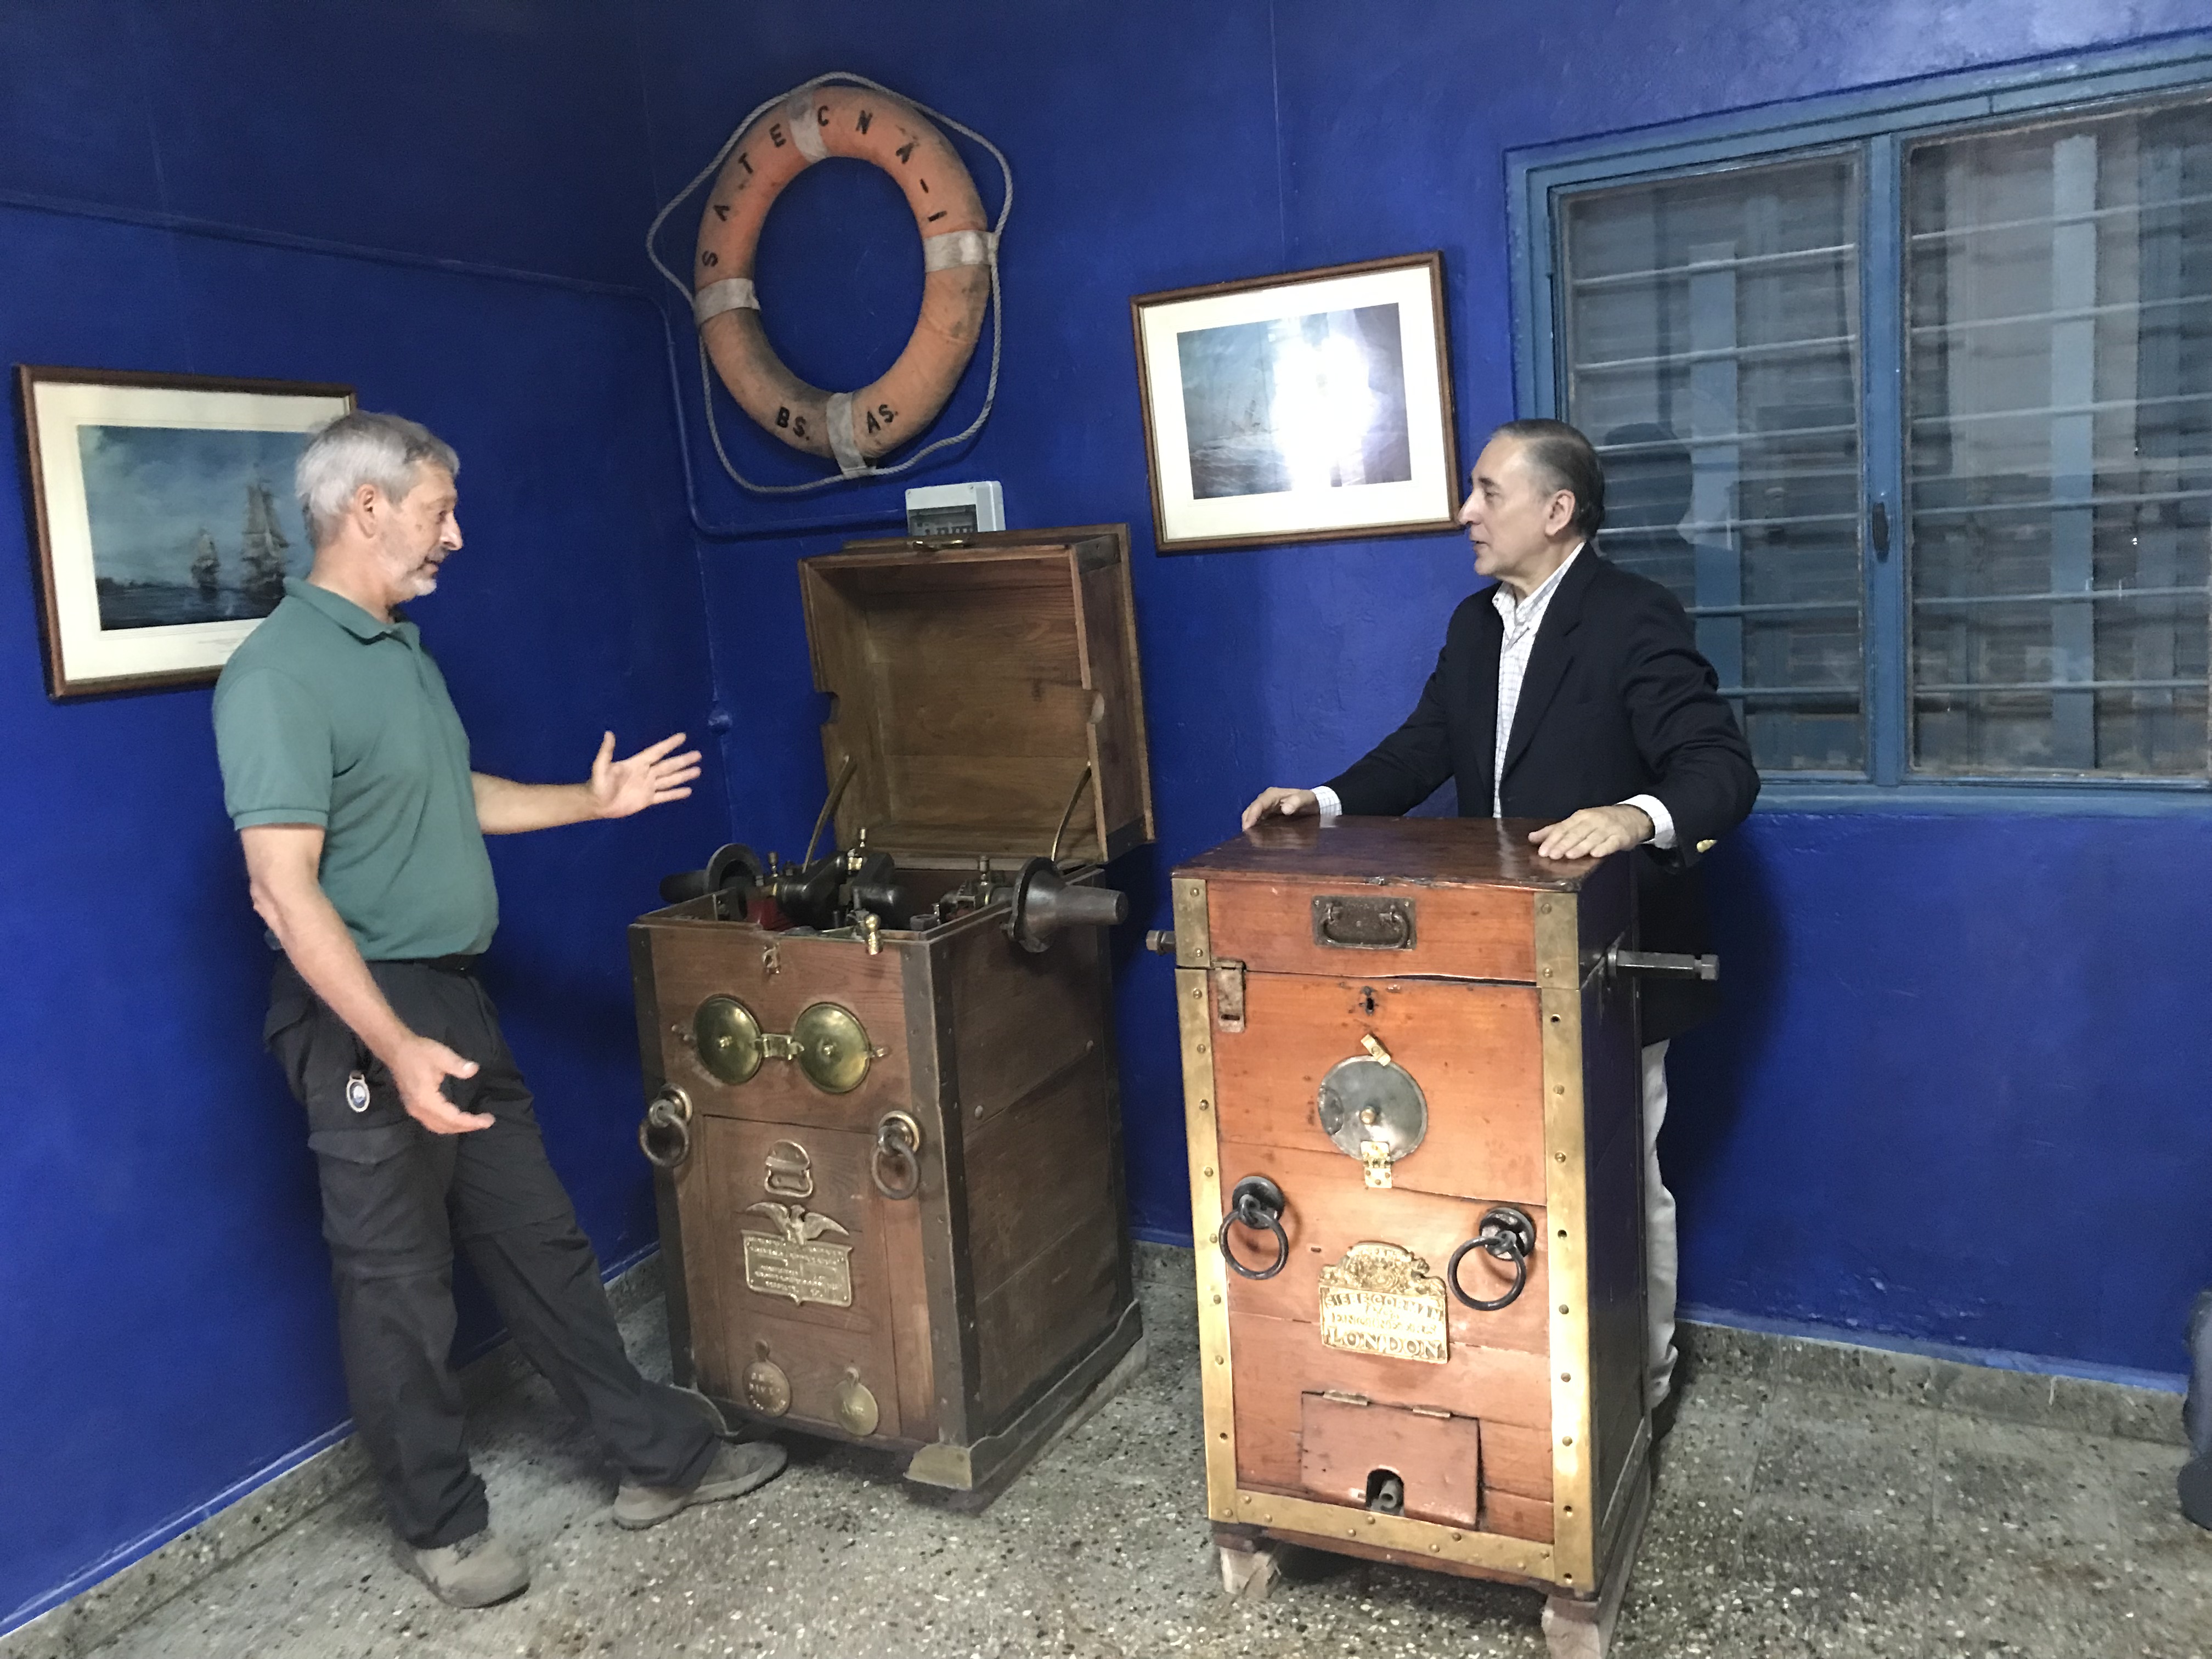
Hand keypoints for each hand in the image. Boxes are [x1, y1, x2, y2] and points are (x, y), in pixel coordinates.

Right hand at [388, 1035, 491, 1134]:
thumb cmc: (418, 1052)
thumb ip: (458, 1065)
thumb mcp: (441, 1055)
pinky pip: (432, 1122)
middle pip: (445, 1126)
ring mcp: (414, 1109)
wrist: (396, 1050)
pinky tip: (457, 1119)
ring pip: (437, 1127)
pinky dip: (447, 1124)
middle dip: (466, 1127)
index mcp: (425, 1100)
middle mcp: (418, 1109)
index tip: (488, 1120)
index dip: (471, 1122)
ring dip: (456, 1127)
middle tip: (486, 1121)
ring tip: (474, 1122)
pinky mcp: (413, 1106)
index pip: (452, 1118)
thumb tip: (473, 1069)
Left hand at [588, 731, 701, 819]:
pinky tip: (688, 790)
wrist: (596, 804)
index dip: (669, 744)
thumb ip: (606, 751)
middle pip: (668, 766)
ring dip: (683, 775)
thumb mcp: (600, 767)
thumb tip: (609, 733)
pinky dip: (676, 793)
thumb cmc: (598, 784)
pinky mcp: (648, 800)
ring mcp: (648, 787)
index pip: (657, 752)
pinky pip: (665, 795)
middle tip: (698, 754)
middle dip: (683, 760)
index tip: (682, 737)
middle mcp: (646, 773)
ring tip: (697, 770)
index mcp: (637, 764)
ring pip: (670, 779)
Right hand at [1241, 787, 1319, 831]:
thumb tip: (1285, 809)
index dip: (1252, 815)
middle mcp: (1265, 800)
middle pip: (1250, 811)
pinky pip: (1257, 822)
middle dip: (1247, 823)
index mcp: (1272, 794)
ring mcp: (1265, 809)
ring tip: (1251, 839)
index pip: (1258, 805)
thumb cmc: (1309, 801)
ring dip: (1250, 827)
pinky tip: (1257, 838)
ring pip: (1251, 817)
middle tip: (1247, 837)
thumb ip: (1297, 802)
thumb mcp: (1306, 799)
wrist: (1314, 805)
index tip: (1248, 827)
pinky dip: (1255, 829)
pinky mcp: (1267, 816)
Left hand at [1531, 804, 1652, 861]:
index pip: (1563, 828)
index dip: (1552, 839)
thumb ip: (1555, 830)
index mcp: (1580, 817)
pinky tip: (1596, 854)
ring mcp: (1607, 828)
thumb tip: (1532, 838)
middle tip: (1552, 855)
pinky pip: (1611, 843)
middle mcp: (1593, 821)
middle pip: (1576, 833)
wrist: (1631, 817)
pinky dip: (1604, 847)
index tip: (1542, 851)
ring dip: (1581, 846)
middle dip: (1563, 844)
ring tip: (1569, 855)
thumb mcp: (1577, 822)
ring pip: (1592, 838)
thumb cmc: (1600, 822)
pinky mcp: (1620, 837)